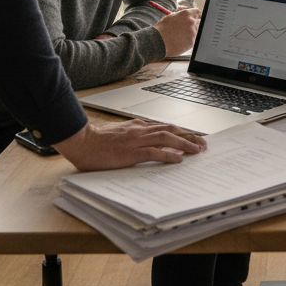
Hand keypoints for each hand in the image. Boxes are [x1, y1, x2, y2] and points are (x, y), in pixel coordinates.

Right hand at [54, 119, 206, 170]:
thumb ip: (135, 135)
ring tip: (197, 150)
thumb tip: (150, 142)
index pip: (165, 127)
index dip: (181, 132)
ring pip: (166, 138)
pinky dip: (168, 155)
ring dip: (184, 144)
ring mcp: (136, 141)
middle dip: (189, 136)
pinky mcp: (130, 152)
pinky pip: (153, 152)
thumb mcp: (120, 134)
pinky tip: (179, 159)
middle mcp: (140, 131)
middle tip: (203, 143)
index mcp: (137, 126)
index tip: (194, 137)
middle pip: (170, 130)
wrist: (82, 141)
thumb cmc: (97, 141)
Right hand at [153, 8, 199, 55]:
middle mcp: (191, 22)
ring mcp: (192, 32)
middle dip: (194, 24)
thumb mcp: (170, 17)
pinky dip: (188, 41)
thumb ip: (180, 14)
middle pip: (199, 22)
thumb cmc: (162, 29)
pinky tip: (179, 41)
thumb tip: (185, 12)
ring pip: (196, 32)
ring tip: (179, 36)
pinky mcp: (192, 42)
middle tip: (187, 29)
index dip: (196, 15)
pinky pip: (193, 40)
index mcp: (186, 14)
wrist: (157, 42)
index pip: (197, 12)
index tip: (195, 18)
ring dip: (191, 33)